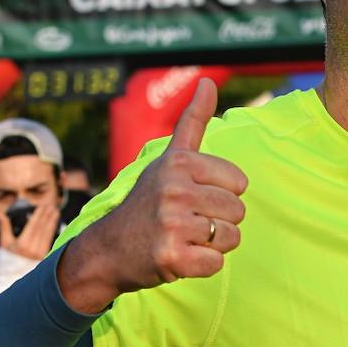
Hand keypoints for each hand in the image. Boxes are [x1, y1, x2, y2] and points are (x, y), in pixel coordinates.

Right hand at [0, 200, 59, 260]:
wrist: (14, 273)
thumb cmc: (7, 257)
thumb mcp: (4, 242)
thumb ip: (4, 226)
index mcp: (23, 244)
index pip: (33, 225)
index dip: (39, 215)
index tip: (44, 206)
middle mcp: (33, 248)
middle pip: (42, 228)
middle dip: (47, 216)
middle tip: (52, 205)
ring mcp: (41, 252)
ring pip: (48, 233)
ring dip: (52, 221)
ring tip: (55, 211)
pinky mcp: (45, 255)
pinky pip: (50, 239)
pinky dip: (52, 230)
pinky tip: (54, 223)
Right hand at [57, 79, 247, 313]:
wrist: (108, 249)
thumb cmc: (148, 201)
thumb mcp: (168, 158)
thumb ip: (193, 122)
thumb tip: (208, 81)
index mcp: (179, 163)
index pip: (240, 183)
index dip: (222, 194)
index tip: (192, 197)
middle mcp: (174, 190)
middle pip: (238, 212)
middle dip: (218, 221)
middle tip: (186, 222)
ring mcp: (172, 224)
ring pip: (231, 238)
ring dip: (212, 244)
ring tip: (183, 237)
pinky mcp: (172, 257)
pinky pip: (216, 263)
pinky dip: (202, 265)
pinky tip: (179, 256)